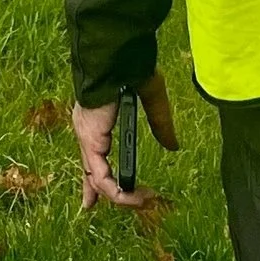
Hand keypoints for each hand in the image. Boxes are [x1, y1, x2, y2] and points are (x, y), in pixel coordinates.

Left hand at [74, 71, 179, 208]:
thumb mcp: (151, 99)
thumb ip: (160, 124)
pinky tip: (134, 196)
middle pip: (90, 170)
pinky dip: (117, 191)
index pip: (93, 154)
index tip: (91, 196)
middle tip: (114, 204)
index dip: (93, 176)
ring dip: (122, 196)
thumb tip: (173, 146)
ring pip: (98, 179)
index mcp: (96, 119)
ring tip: (145, 200)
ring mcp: (86, 136)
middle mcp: (87, 129)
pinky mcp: (90, 140)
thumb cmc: (131, 68)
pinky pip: (101, 177)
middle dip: (100, 192)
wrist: (117, 56)